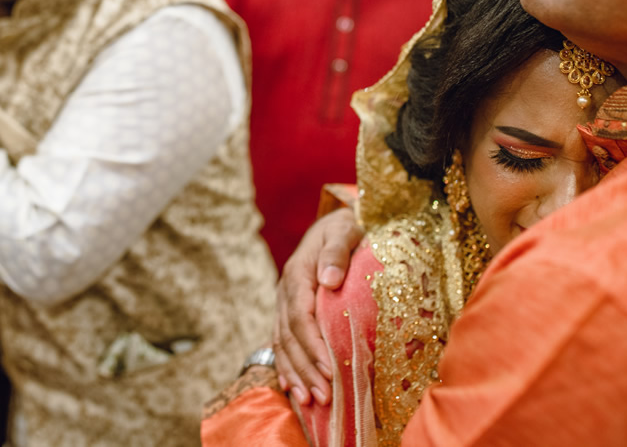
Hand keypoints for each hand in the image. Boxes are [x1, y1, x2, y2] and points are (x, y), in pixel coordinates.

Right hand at [273, 207, 363, 405]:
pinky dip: (286, 366)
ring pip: (283, 344)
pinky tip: (293, 388)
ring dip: (296, 374)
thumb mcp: (344, 230)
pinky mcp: (289, 311)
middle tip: (324, 397)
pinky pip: (282, 342)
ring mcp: (284, 302)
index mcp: (298, 274)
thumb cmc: (344, 228)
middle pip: (290, 337)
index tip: (330, 369)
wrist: (334, 223)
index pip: (300, 316)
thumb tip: (329, 279)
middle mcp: (286, 291)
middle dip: (306, 369)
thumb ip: (336, 251)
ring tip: (310, 402)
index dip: (313, 346)